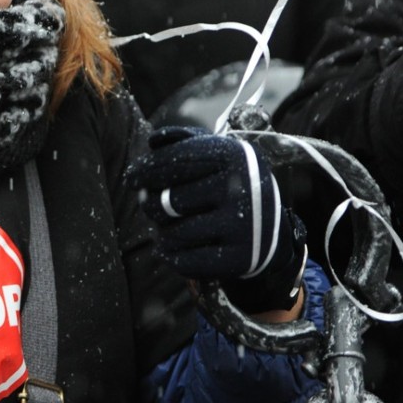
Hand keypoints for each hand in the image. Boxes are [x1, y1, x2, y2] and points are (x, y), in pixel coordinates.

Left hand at [128, 125, 306, 310]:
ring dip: (162, 233)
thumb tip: (154, 141)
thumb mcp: (218, 156)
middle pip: (169, 200)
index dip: (147, 170)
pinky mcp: (238, 258)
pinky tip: (174, 248)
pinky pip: (184, 261)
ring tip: (169, 227)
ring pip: (174, 234)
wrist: (269, 232)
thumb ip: (184, 142)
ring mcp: (242, 226)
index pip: (177, 160)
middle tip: (152, 206)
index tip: (132, 179)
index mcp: (233, 156)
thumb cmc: (230, 187)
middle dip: (153, 205)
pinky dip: (172, 256)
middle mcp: (240, 188)